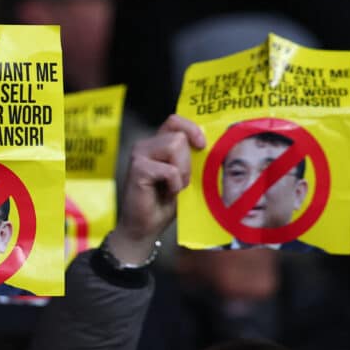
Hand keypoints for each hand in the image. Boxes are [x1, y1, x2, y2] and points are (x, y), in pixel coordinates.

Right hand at [112, 114, 204, 263]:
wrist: (144, 228)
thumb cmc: (163, 204)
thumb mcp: (183, 177)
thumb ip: (190, 159)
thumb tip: (211, 148)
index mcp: (156, 144)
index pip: (175, 121)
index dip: (191, 129)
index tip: (201, 146)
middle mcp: (146, 146)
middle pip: (178, 135)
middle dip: (187, 161)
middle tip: (182, 182)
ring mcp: (139, 155)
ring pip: (174, 146)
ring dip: (182, 171)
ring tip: (174, 187)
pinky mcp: (137, 169)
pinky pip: (169, 170)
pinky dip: (174, 184)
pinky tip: (166, 194)